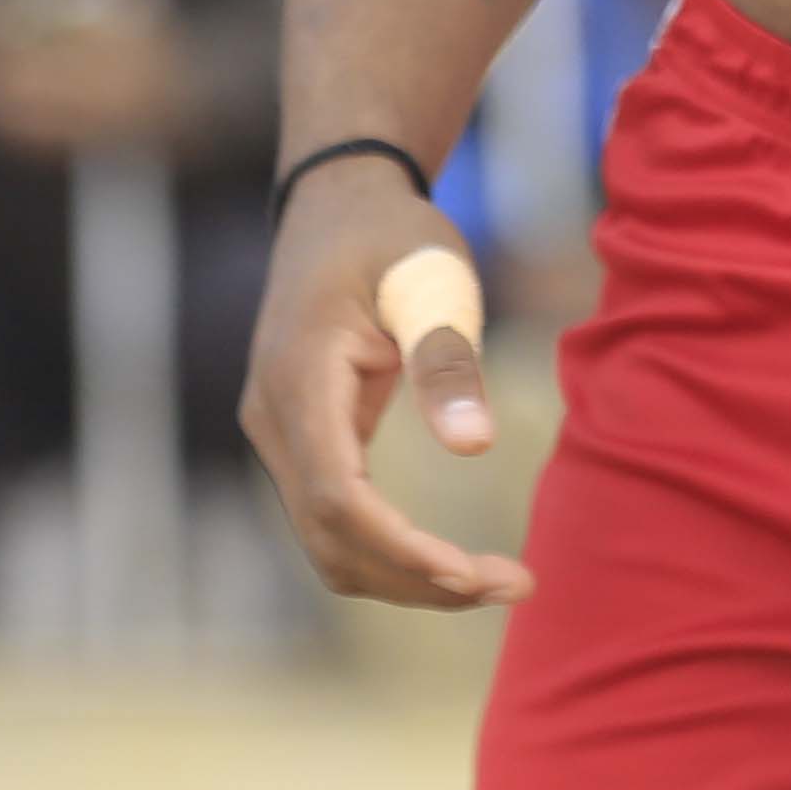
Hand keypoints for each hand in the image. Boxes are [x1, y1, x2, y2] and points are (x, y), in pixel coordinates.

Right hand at [238, 157, 532, 609]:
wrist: (338, 205)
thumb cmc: (390, 235)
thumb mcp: (431, 278)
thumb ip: (446, 361)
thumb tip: (475, 448)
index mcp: (299, 379)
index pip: (336, 498)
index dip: (400, 548)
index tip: (471, 574)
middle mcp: (275, 420)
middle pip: (332, 539)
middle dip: (418, 578)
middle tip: (515, 585)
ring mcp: (281, 436)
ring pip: (329, 543)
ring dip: (408, 576)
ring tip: (496, 581)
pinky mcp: (302, 444)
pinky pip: (338, 520)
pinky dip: (392, 552)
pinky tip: (455, 561)